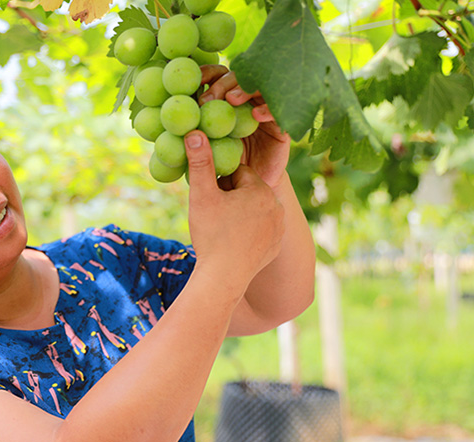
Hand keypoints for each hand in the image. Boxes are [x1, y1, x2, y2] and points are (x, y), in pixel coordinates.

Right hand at [183, 131, 284, 283]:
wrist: (223, 278)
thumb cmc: (211, 235)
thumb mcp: (202, 196)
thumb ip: (200, 163)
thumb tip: (195, 132)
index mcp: (261, 189)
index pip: (237, 174)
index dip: (219, 184)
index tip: (210, 198)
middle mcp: (277, 205)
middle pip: (247, 192)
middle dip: (230, 198)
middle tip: (213, 214)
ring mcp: (279, 228)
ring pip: (254, 211)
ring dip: (239, 214)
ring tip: (222, 229)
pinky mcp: (276, 245)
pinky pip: (260, 230)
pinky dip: (247, 233)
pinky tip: (233, 243)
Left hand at [197, 65, 289, 188]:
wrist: (251, 187)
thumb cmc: (223, 169)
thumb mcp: (204, 151)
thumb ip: (190, 136)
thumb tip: (161, 126)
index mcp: (224, 102)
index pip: (216, 78)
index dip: (205, 74)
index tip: (193, 81)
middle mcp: (245, 101)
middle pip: (236, 77)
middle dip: (220, 84)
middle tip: (208, 99)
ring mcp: (263, 109)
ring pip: (257, 86)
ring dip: (243, 89)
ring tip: (231, 101)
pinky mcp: (279, 124)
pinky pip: (276, 108)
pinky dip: (266, 108)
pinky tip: (256, 115)